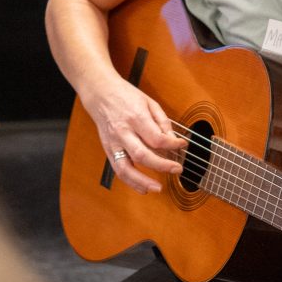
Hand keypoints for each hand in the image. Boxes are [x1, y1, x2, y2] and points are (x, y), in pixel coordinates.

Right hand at [94, 78, 186, 194]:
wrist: (100, 93)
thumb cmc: (125, 95)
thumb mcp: (149, 102)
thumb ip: (162, 121)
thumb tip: (173, 140)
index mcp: (135, 117)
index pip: (156, 138)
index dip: (172, 145)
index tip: (182, 145)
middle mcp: (123, 132)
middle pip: (142, 155)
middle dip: (162, 166)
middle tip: (177, 169)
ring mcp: (113, 142)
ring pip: (126, 168)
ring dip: (142, 182)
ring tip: (158, 188)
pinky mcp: (108, 149)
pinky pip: (118, 170)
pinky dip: (130, 182)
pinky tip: (143, 188)